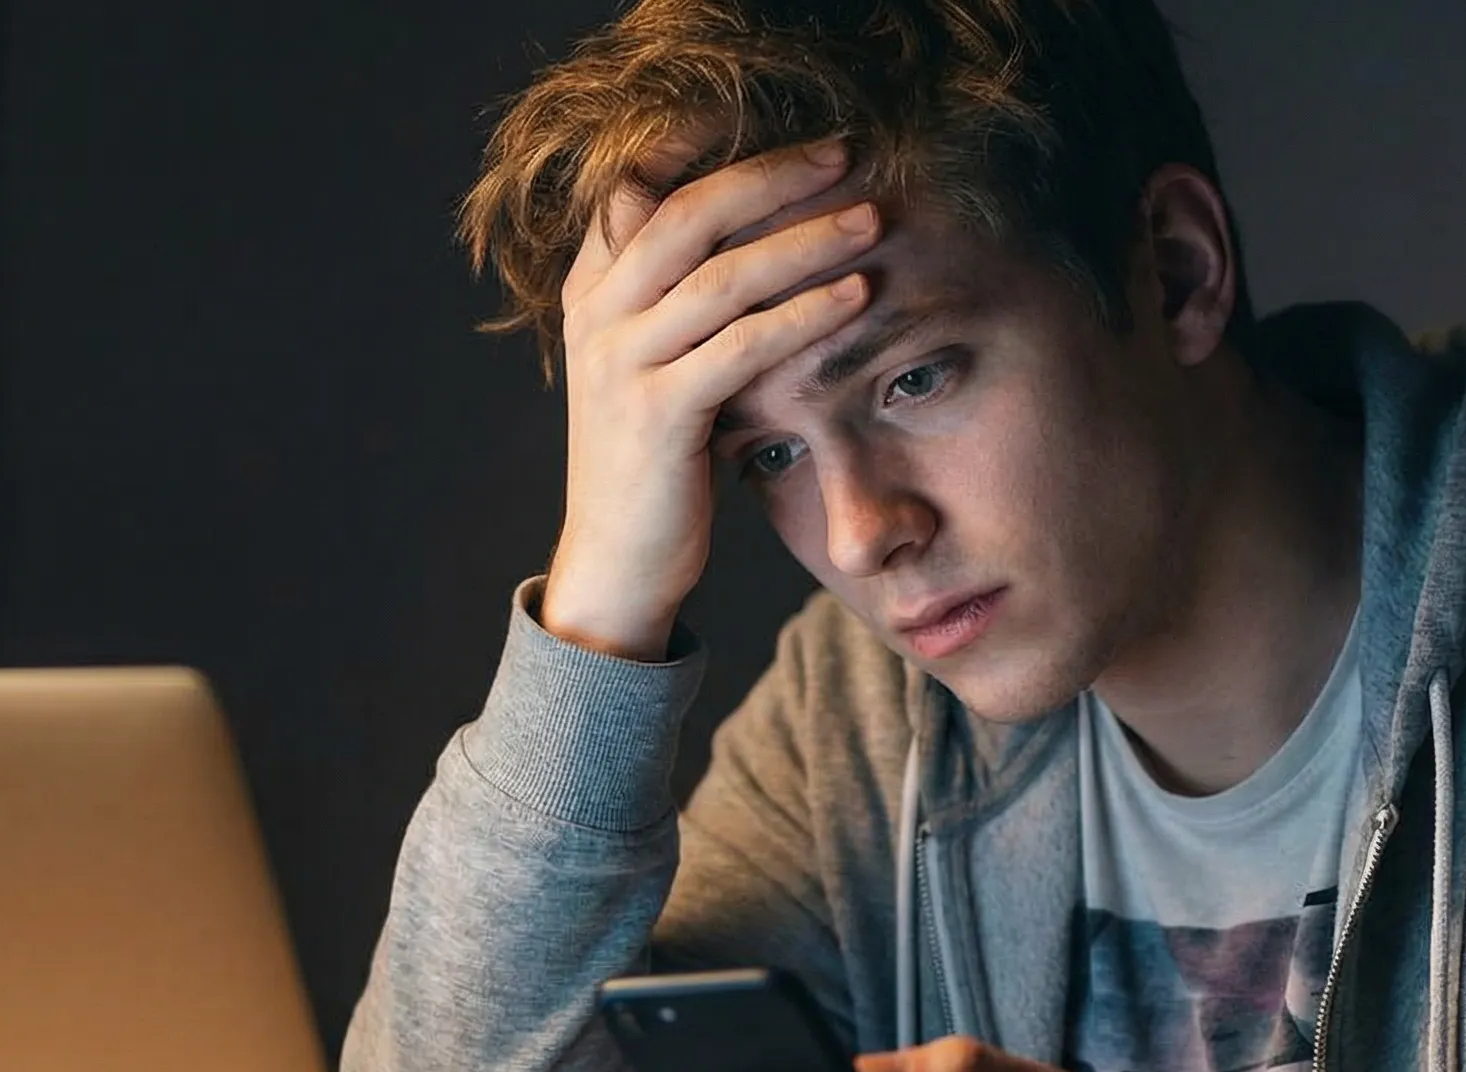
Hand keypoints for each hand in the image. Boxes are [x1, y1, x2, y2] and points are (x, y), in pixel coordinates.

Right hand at [541, 136, 879, 659]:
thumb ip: (684, 301)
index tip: (767, 115)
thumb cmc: (655, 461)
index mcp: (591, 291)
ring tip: (873, 219)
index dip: (696, 141)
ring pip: (720, 276)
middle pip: (685, 212)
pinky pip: (739, 347)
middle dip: (772, 175)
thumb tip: (762, 234)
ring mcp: (620, 365)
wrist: (616, 563)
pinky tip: (856, 295)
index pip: (635, 185)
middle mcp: (596, 315)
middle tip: (845, 152)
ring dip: (806, 241)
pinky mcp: (657, 416)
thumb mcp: (655, 364)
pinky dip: (804, 315)